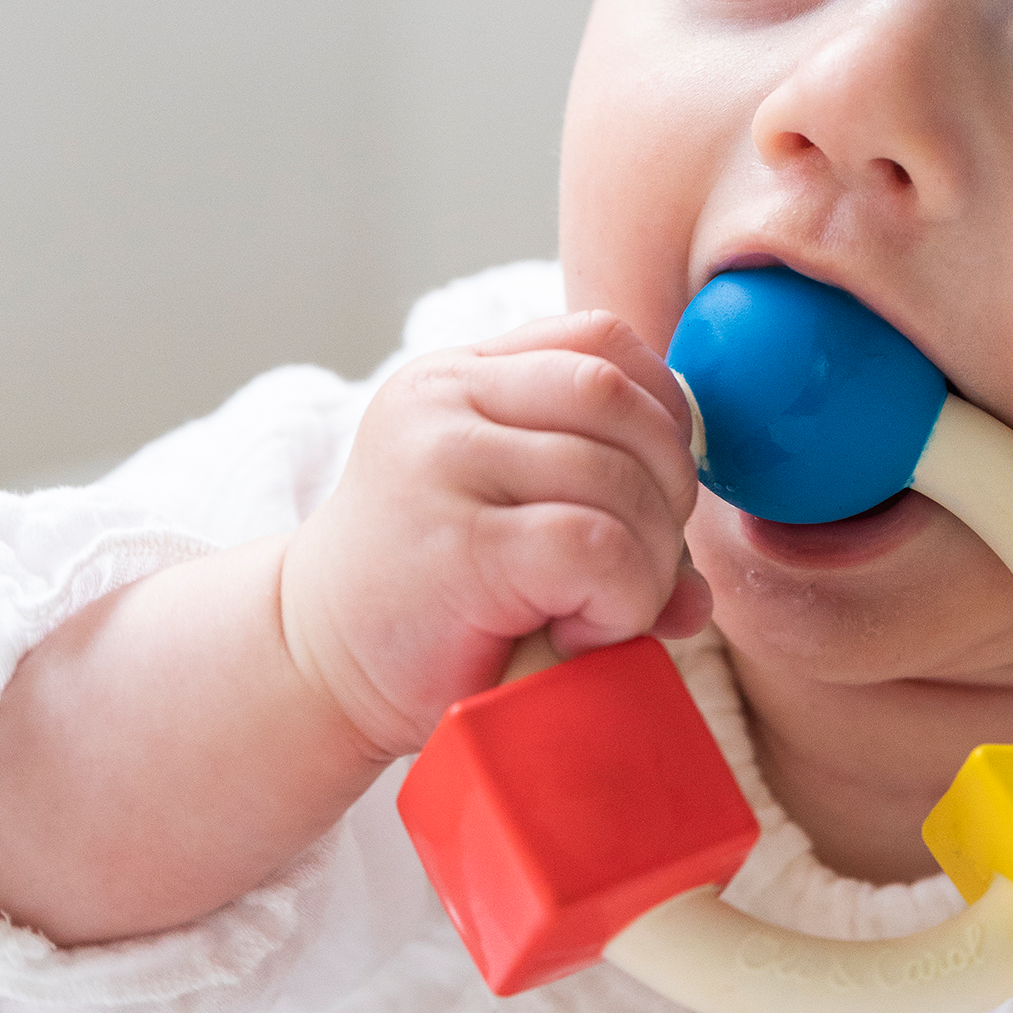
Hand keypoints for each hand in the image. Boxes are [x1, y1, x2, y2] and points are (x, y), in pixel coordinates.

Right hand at [282, 311, 711, 763]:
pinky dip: (621, 598)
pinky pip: (596, 545)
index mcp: (462, 376)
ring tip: (601, 610)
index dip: (662, 413)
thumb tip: (699, 588)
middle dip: (667, 489)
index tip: (653, 492)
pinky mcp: (457, 542)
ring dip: (647, 561)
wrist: (313, 670)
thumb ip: (608, 516)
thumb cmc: (428, 605)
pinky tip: (578, 631)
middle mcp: (445, 401)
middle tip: (638, 567)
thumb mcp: (514, 527)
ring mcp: (442, 464)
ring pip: (618, 478)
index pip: (604, 342)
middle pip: (621, 402)